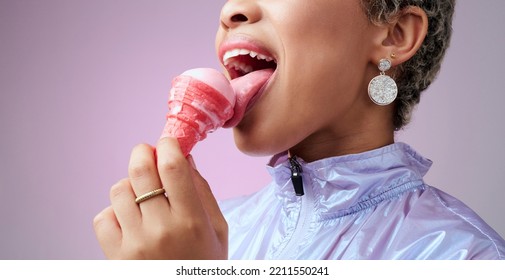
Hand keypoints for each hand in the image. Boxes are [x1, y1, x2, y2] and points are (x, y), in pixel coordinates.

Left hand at [93, 137, 227, 258]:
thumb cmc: (203, 264)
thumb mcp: (218, 229)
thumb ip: (203, 192)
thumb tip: (184, 158)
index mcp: (192, 221)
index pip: (173, 168)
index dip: (168, 146)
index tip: (169, 143)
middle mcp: (161, 230)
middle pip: (140, 171)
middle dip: (143, 152)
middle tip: (149, 153)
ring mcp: (134, 243)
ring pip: (119, 190)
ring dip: (130, 184)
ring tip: (142, 195)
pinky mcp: (114, 255)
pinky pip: (103, 217)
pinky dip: (114, 212)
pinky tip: (129, 219)